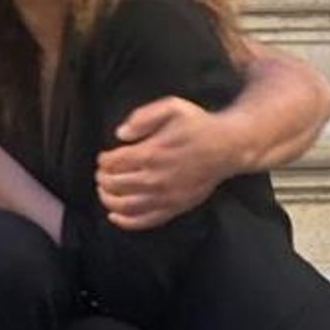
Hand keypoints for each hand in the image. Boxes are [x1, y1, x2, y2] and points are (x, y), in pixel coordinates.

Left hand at [95, 96, 237, 229]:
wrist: (228, 147)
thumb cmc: (198, 125)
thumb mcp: (172, 107)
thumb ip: (143, 117)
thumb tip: (120, 134)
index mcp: (153, 153)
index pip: (115, 162)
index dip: (103, 161)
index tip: (103, 158)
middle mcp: (158, 178)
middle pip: (116, 184)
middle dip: (103, 179)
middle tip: (101, 173)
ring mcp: (167, 196)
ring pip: (126, 205)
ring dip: (108, 200)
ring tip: (103, 191)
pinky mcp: (175, 208)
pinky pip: (146, 221)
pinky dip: (126, 222)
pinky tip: (114, 216)